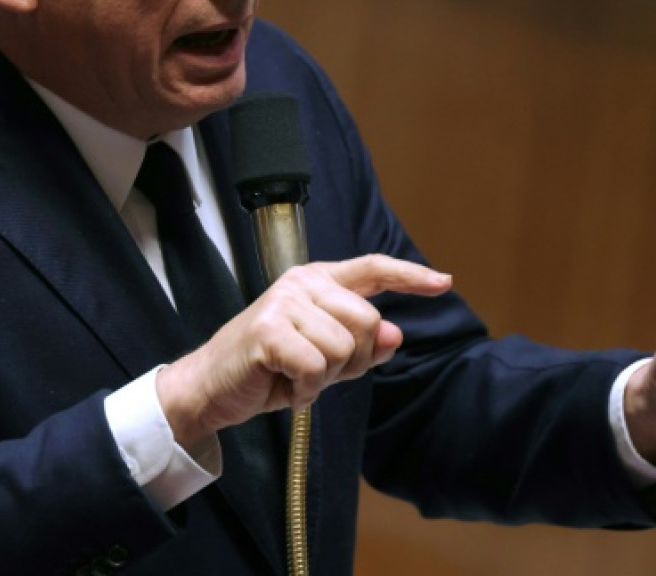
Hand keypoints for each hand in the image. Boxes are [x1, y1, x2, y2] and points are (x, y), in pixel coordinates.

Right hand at [157, 254, 450, 448]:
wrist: (211, 388)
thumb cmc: (270, 370)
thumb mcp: (326, 360)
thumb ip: (363, 347)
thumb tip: (395, 335)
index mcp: (319, 281)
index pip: (373, 268)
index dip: (410, 276)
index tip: (444, 283)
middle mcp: (302, 283)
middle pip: (368, 320)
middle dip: (353, 358)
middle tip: (318, 371)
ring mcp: (284, 302)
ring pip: (343, 347)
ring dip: (325, 377)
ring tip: (296, 376)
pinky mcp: (268, 330)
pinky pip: (317, 366)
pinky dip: (306, 388)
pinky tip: (285, 385)